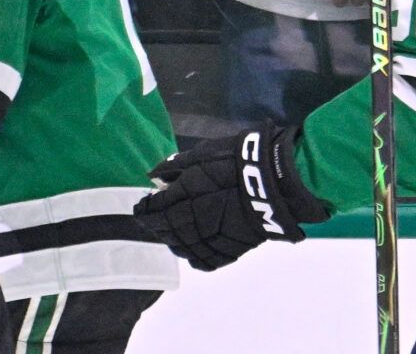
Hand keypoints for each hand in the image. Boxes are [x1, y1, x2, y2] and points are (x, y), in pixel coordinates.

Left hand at [134, 123, 330, 270]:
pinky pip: (203, 261)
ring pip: (181, 248)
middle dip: (155, 223)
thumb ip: (175, 166)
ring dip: (171, 239)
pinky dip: (193, 256)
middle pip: (165, 230)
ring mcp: (211, 240)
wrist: (274, 183)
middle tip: (152, 216)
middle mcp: (192, 223)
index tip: (141, 204)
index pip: (153, 210)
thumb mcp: (203, 154)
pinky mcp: (229, 251)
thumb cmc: (237, 161)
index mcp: (183, 197)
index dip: (144, 208)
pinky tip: (192, 248)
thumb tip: (154, 176)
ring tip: (171, 230)